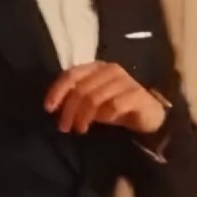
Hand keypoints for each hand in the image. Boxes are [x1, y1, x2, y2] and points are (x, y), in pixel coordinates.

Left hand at [44, 62, 166, 137]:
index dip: (57, 91)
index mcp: (96, 67)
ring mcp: (125, 80)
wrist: (147, 115)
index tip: (49, 108)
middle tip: (65, 127)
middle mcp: (110, 70)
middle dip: (69, 110)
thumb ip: (75, 99)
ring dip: (84, 116)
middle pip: (81, 89)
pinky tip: (105, 122)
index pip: (71, 74)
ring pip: (95, 97)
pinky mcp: (137, 94)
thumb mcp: (92, 103)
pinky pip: (114, 105)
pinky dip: (106, 115)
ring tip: (81, 129)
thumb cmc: (115, 107)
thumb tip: (54, 107)